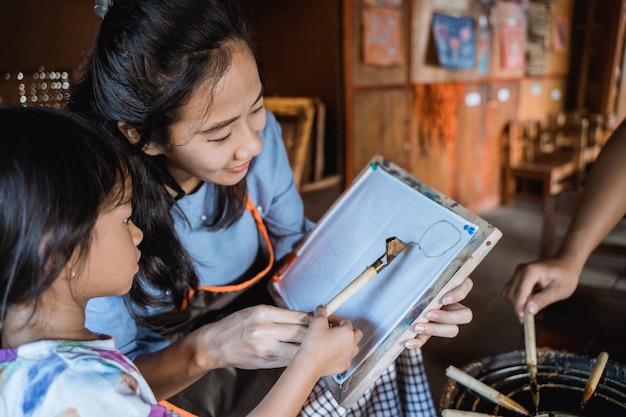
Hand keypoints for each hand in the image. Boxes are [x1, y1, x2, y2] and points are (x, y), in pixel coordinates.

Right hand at [195, 304, 309, 369]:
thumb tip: (302, 319)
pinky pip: (288, 360)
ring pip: (298, 349)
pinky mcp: (265, 362)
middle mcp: (266, 330)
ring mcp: (266, 348)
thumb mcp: (255, 311)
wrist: (215, 344)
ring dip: (309, 348)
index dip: (312, 319)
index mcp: (264, 313)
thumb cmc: (235, 325)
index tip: (319, 320)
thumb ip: (278, 315)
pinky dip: (297, 358)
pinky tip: (302, 356)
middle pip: (301, 333)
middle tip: (322, 333)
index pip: (298, 316)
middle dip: (315, 334)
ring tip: (315, 346)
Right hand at [296, 305, 361, 375]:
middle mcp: (352, 344)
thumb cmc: (315, 344)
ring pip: (353, 346)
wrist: (310, 364)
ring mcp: (348, 357)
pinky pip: (346, 358)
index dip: (336, 319)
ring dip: (347, 342)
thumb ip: (321, 312)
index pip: (345, 321)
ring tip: (334, 341)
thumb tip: (322, 308)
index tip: (328, 320)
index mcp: (348, 332)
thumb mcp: (317, 322)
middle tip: (335, 329)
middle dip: (347, 329)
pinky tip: (332, 353)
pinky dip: (342, 355)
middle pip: (356, 333)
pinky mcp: (343, 366)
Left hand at [404, 277, 473, 348]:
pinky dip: (418, 341)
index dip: (458, 294)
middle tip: (429, 314)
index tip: (444, 299)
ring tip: (417, 327)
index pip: (465, 287)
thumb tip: (412, 266)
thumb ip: (420, 275)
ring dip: (435, 330)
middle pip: (465, 315)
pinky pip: (428, 339)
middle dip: (447, 317)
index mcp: (453, 287)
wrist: (399, 295)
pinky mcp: (430, 332)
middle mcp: (454, 305)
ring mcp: (444, 321)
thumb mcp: (417, 275)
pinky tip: (408, 342)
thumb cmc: (412, 279)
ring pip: (452, 330)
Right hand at [501, 257, 580, 319]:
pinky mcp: (517, 276)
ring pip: (508, 293)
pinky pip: (511, 291)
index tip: (525, 321)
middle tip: (531, 316)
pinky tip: (531, 299)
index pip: (518, 294)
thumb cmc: (565, 277)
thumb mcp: (559, 291)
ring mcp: (518, 272)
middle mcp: (521, 270)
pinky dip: (518, 299)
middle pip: (510, 294)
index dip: (520, 309)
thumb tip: (528, 310)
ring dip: (517, 303)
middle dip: (518, 307)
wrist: (566, 264)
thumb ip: (542, 300)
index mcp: (531, 272)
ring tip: (533, 305)